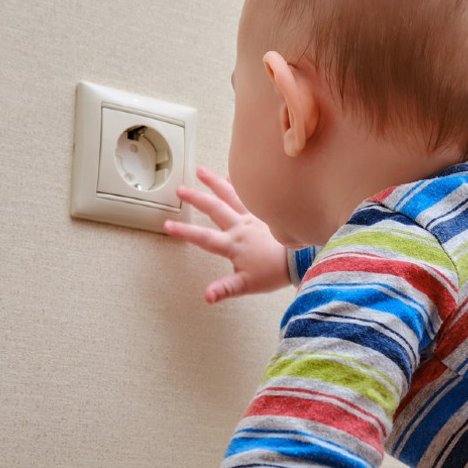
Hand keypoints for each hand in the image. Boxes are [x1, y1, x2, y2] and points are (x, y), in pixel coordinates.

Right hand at [165, 166, 290, 302]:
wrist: (299, 260)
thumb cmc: (273, 272)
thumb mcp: (246, 285)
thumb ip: (225, 289)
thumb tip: (207, 296)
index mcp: (233, 244)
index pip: (204, 237)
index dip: (185, 231)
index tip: (168, 225)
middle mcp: (240, 227)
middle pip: (214, 209)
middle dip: (196, 198)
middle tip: (180, 190)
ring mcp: (252, 218)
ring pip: (231, 196)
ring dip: (215, 182)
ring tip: (201, 171)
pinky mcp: (263, 214)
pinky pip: (249, 196)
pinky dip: (239, 185)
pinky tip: (231, 177)